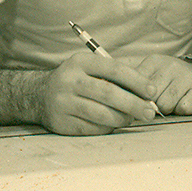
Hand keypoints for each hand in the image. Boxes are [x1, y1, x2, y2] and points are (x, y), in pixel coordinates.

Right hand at [36, 52, 158, 135]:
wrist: (39, 95)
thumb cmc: (75, 80)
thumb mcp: (88, 67)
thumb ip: (112, 75)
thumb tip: (144, 90)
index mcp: (80, 62)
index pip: (113, 69)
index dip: (135, 80)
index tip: (152, 90)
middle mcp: (70, 80)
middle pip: (108, 93)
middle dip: (133, 103)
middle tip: (149, 111)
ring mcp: (64, 102)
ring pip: (101, 114)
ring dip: (122, 118)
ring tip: (132, 118)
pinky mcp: (62, 122)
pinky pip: (92, 128)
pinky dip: (107, 128)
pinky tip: (115, 124)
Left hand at [133, 54, 191, 115]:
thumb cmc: (170, 78)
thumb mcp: (152, 73)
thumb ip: (135, 82)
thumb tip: (117, 94)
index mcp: (155, 61)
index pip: (137, 83)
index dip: (136, 97)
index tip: (137, 102)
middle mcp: (171, 66)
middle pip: (151, 96)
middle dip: (152, 105)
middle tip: (157, 103)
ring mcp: (187, 77)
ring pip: (166, 104)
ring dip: (167, 109)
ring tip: (170, 103)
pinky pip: (184, 108)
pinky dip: (181, 111)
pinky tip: (183, 103)